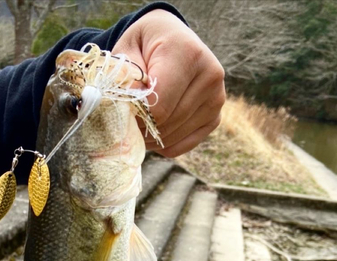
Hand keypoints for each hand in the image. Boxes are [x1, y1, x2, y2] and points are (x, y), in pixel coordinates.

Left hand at [112, 9, 225, 157]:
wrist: (170, 38)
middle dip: (140, 127)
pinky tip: (151, 129)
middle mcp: (210, 75)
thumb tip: (128, 108)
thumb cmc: (144, 45)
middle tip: (123, 119)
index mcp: (188, 54)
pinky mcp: (215, 118)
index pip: (159, 105)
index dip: (135, 116)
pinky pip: (182, 146)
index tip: (119, 111)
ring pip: (173, 137)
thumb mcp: (127, 50)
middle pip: (167, 123)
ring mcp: (216, 99)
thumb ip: (125, 77)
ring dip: (149, 137)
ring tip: (136, 122)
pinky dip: (162, 144)